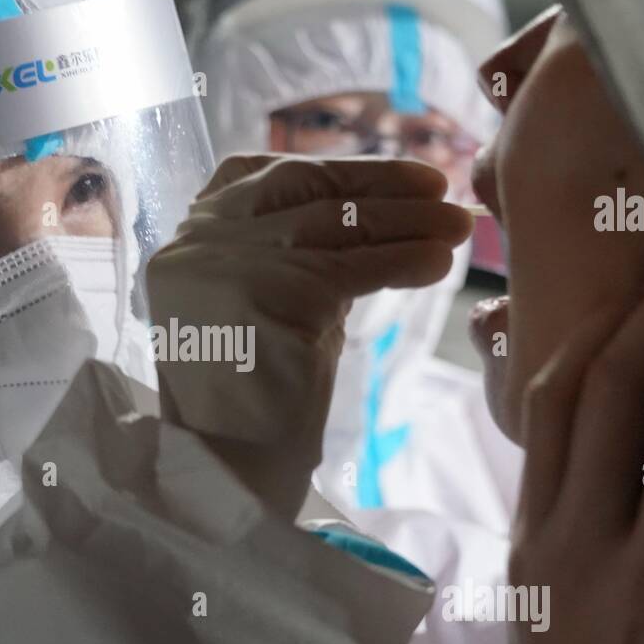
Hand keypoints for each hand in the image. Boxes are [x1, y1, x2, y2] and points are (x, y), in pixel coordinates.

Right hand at [147, 154, 471, 518]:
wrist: (231, 472)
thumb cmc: (255, 402)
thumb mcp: (269, 307)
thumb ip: (296, 258)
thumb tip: (375, 217)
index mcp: (186, 243)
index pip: (263, 176)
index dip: (338, 171)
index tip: (398, 179)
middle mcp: (197, 242)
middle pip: (302, 188)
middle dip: (378, 184)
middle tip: (441, 190)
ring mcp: (230, 261)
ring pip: (334, 223)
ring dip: (406, 221)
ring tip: (457, 228)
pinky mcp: (273, 289)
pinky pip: (353, 264)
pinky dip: (403, 260)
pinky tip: (437, 263)